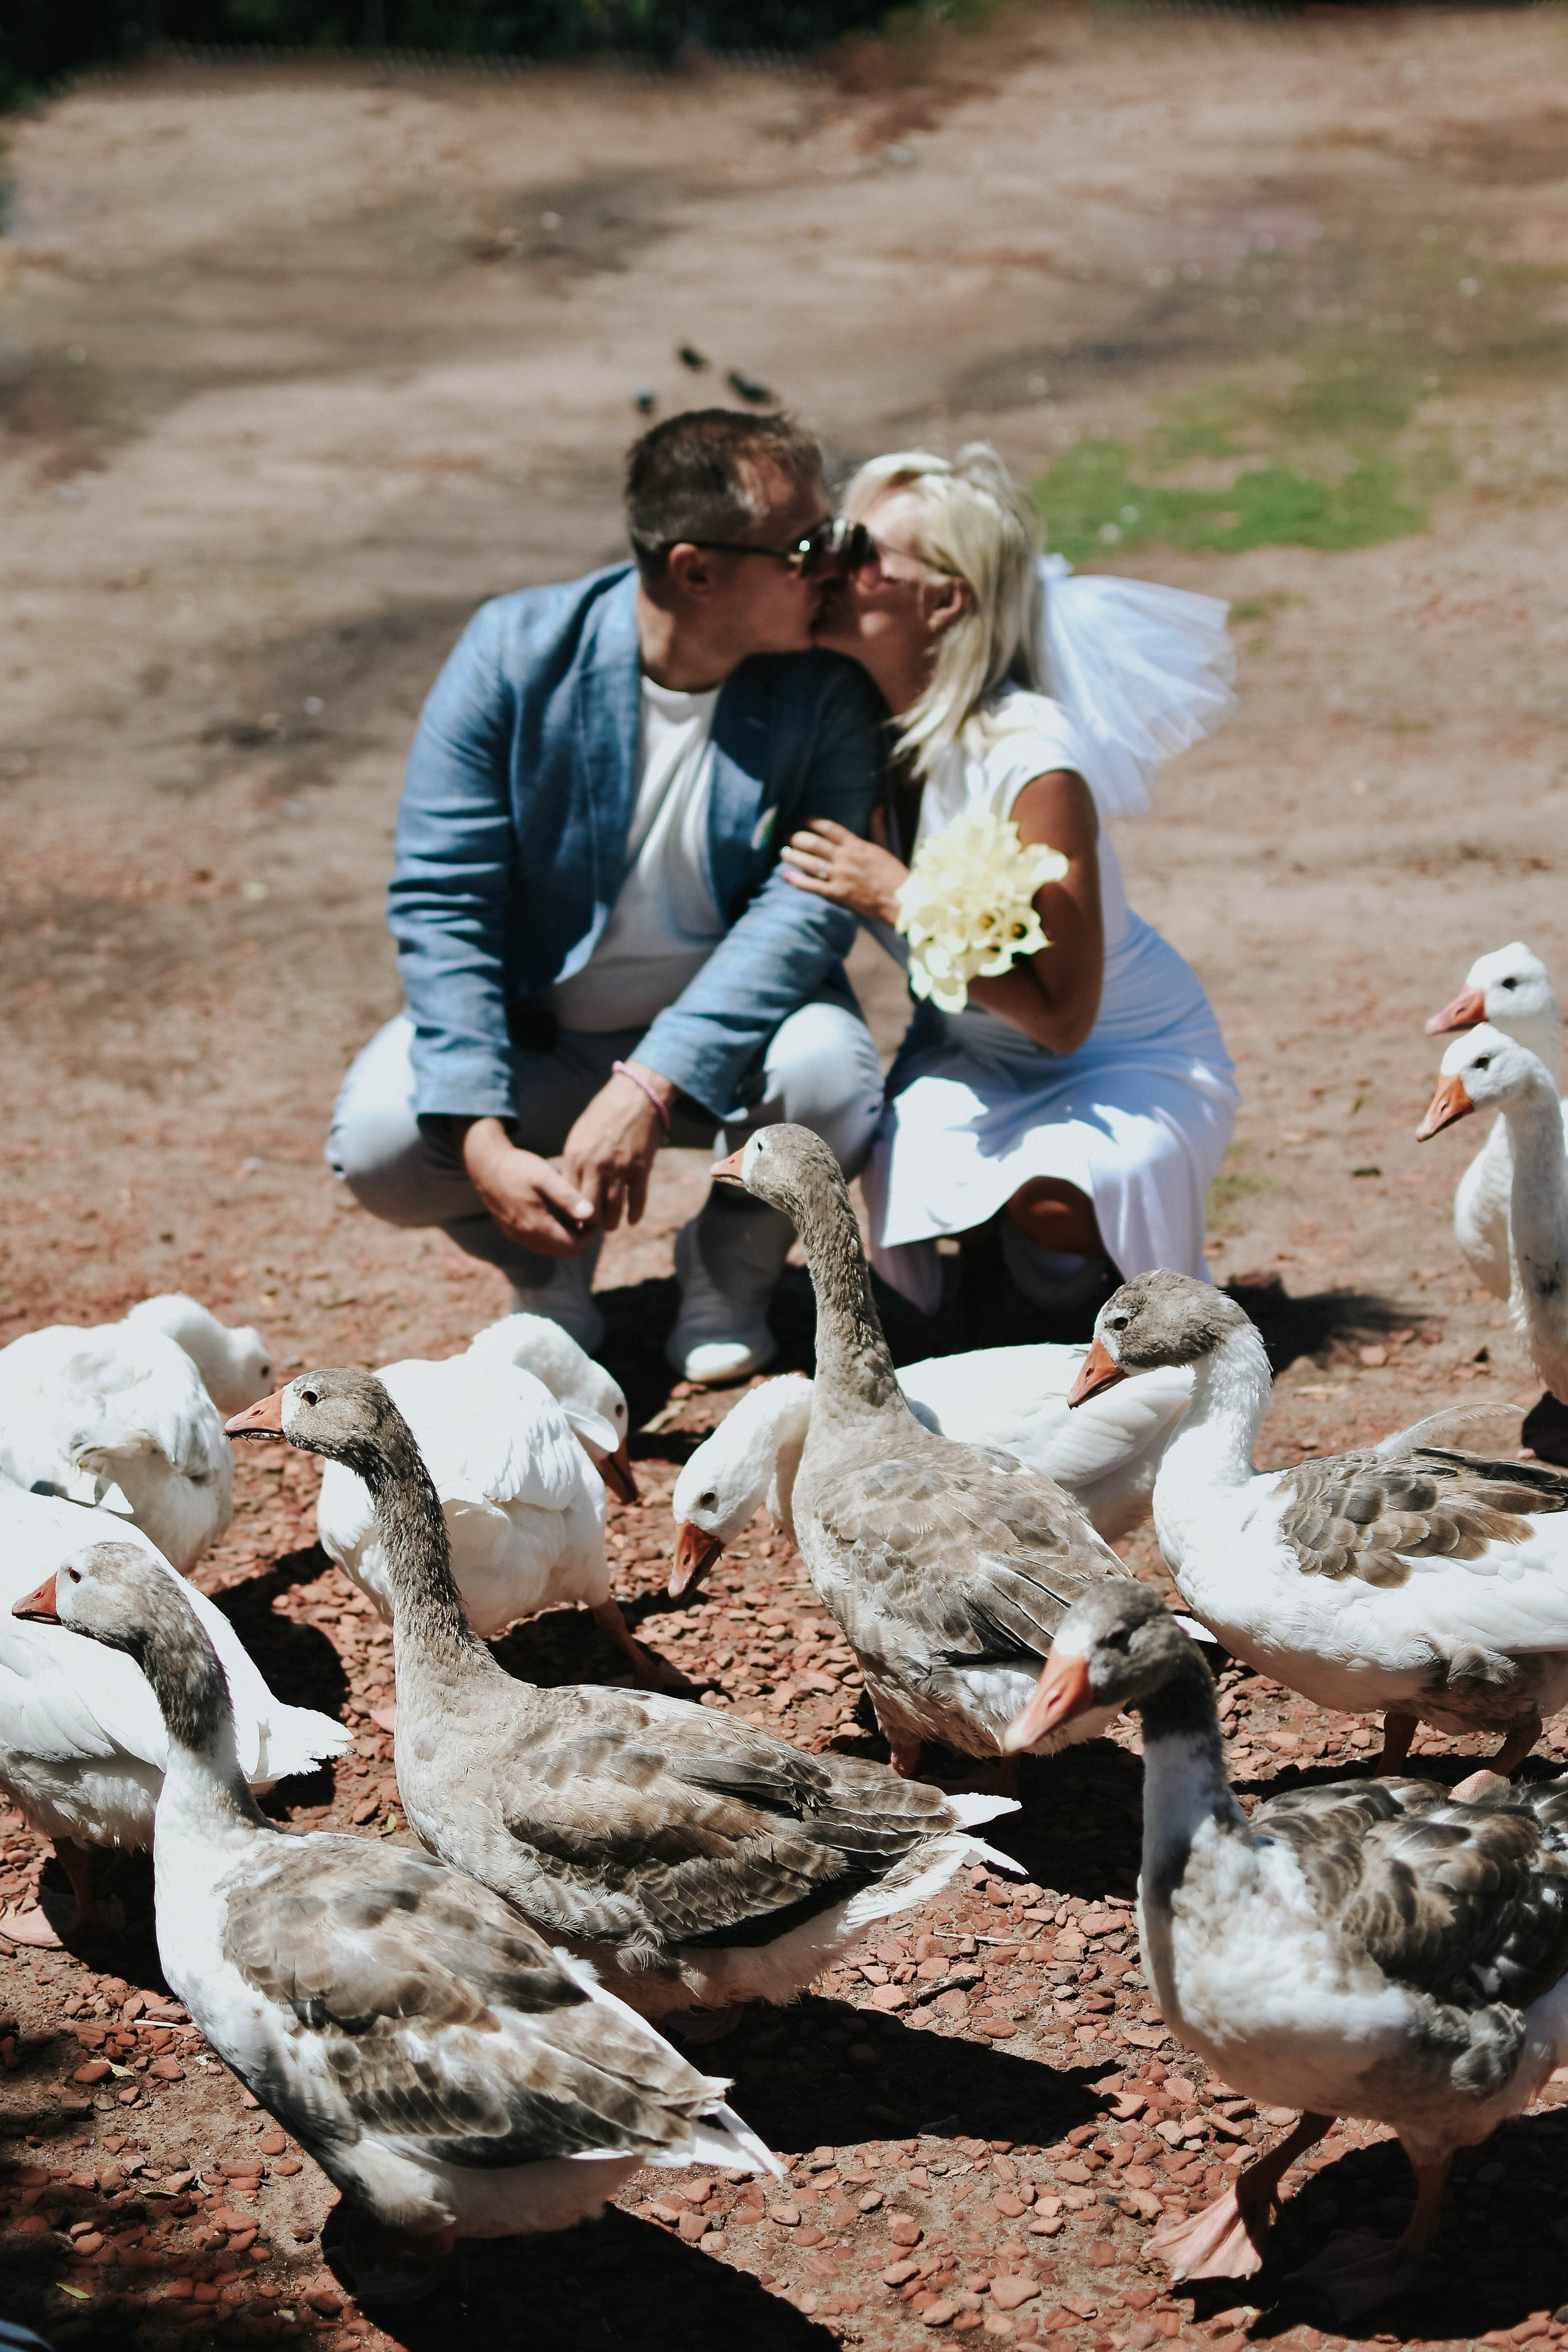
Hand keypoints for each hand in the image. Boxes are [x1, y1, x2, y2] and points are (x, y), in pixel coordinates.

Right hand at [456, 1119, 596, 1257]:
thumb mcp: (546, 1177)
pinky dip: (552, 1235)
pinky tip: (555, 1215)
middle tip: (586, 1215)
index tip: (594, 1215)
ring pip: (551, 1249)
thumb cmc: (518, 1167)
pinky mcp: (511, 1232)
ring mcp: (516, 1236)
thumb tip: (592, 1215)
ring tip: (572, 1213)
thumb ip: (568, 1197)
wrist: (486, 1165)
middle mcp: (525, 1237)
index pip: (573, 1246)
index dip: (589, 1235)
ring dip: (566, 1237)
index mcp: (536, 1226)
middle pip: (564, 1252)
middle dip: (580, 1237)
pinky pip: (538, 1243)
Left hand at [561, 1062, 672, 1232]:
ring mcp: (619, 1169)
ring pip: (613, 1209)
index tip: (573, 1221)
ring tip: (611, 1227)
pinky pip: (637, 1200)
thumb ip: (575, 1162)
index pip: (568, 1197)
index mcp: (576, 1157)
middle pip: (589, 1208)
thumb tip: (571, 1187)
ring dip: (611, 1223)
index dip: (570, 1212)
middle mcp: (595, 1167)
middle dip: (589, 1223)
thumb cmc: (603, 1115)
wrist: (634, 1097)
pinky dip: (635, 1214)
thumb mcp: (579, 1136)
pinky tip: (632, 1221)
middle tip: (591, 1230)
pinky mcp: (640, 1169)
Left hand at [780, 814, 906, 925]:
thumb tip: (879, 807)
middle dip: (797, 838)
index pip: (829, 828)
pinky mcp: (838, 894)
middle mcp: (845, 858)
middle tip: (787, 836)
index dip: (812, 822)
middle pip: (813, 844)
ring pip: (809, 863)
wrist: (902, 899)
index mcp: (856, 845)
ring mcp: (840, 876)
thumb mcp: (885, 847)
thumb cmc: (895, 874)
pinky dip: (798, 881)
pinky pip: (813, 886)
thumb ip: (877, 827)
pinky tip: (786, 876)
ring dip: (793, 856)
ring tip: (783, 853)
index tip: (801, 819)